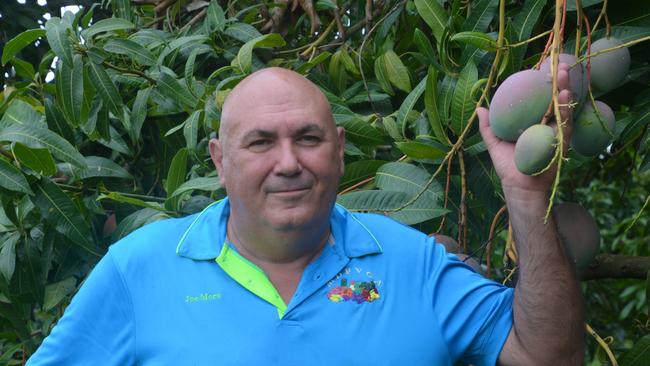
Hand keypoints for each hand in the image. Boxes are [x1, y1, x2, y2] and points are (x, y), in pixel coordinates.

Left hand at [477, 63, 573, 193]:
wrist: (518, 187)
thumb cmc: (508, 167)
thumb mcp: (495, 143)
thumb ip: (488, 127)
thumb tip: (479, 107)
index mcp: (533, 123)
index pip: (539, 99)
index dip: (541, 83)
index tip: (541, 66)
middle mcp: (547, 126)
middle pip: (553, 99)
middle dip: (557, 81)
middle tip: (559, 63)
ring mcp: (555, 134)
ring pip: (562, 108)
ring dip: (564, 89)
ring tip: (563, 73)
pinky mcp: (561, 143)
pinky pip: (564, 124)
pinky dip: (565, 109)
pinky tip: (563, 96)